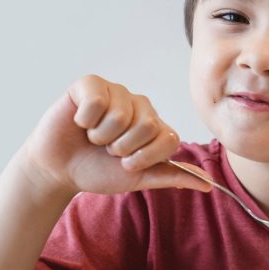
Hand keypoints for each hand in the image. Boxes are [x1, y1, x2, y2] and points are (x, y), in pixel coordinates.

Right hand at [20, 74, 211, 195]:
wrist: (59, 170)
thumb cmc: (99, 171)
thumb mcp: (139, 179)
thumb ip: (174, 177)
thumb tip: (209, 185)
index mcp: (156, 126)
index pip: (169, 138)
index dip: (145, 157)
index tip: (127, 163)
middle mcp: (141, 106)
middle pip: (147, 126)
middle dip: (121, 147)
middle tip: (108, 148)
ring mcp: (117, 92)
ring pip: (120, 115)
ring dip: (101, 136)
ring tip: (93, 136)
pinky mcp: (91, 84)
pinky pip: (97, 100)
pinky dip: (84, 119)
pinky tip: (80, 121)